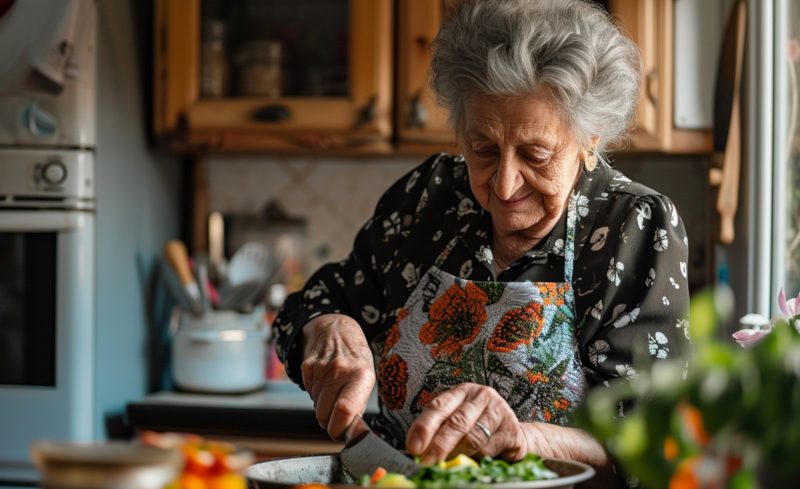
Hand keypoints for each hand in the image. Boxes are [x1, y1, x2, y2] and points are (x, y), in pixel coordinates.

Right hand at [301, 313, 375, 439]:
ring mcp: (321, 369)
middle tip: (337, 414)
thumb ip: (358, 404)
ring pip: (315, 406)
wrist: (336, 329)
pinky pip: (308, 393)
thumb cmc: (356, 358)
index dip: (339, 429)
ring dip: (323, 406)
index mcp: (361, 376)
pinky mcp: (307, 367)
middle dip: (329, 421)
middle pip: (324, 414)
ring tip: (333, 390)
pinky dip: (315, 393)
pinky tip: (324, 380)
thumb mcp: (366, 377)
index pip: (345, 411)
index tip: (341, 433)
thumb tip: (348, 430)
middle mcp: (340, 372)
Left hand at [405, 383, 527, 462]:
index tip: (413, 447)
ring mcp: (498, 410)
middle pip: (456, 422)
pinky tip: (474, 461)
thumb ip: (440, 431)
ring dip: (457, 455)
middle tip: (426, 462)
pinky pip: (488, 449)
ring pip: (472, 437)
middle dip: (438, 445)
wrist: (513, 435)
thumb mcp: (458, 424)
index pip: (439, 406)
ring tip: (447, 466)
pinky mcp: (511, 430)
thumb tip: (418, 451)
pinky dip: (477, 459)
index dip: (424, 427)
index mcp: (462, 392)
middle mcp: (481, 396)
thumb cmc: (479, 429)